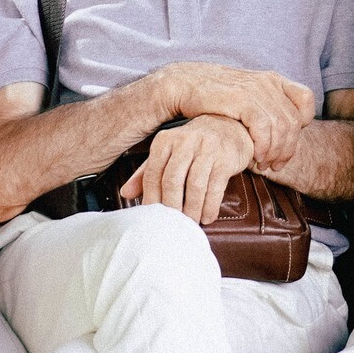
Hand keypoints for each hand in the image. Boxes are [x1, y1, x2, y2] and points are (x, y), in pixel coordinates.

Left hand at [121, 113, 253, 222]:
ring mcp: (207, 149)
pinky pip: (216, 188)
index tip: (153, 217)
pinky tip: (207, 217)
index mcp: (165, 140)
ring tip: (190, 223)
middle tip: (172, 225)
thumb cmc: (193, 145)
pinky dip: (210, 206)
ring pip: (195, 186)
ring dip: (192, 209)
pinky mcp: (225, 159)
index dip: (152, 199)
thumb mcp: (168, 153)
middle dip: (172, 207)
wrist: (228, 128)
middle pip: (172, 181)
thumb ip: (146, 172)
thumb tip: (125, 193)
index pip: (153, 174)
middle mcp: (185, 141)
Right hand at [158, 63, 315, 166]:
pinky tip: (255, 157)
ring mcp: (257, 89)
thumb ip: (265, 109)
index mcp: (272, 79)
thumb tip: (286, 132)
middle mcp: (268, 82)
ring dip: (276, 152)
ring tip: (264, 165)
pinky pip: (265, 129)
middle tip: (275, 165)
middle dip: (288, 148)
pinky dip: (264, 147)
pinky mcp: (242, 99)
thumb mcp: (246, 99)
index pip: (306, 101)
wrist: (183, 84)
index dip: (302, 125)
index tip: (286, 143)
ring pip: (283, 128)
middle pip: (295, 121)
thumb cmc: (213, 98)